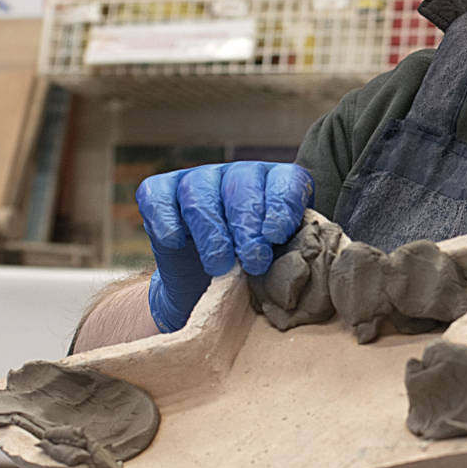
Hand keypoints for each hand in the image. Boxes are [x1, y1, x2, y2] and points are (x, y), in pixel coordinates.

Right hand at [137, 162, 311, 331]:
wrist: (203, 292)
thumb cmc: (250, 276)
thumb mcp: (279, 266)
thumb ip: (293, 255)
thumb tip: (307, 262)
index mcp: (276, 185)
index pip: (285, 181)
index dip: (281, 205)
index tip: (276, 235)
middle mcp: (237, 175)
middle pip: (242, 185)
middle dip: (248, 224)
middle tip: (253, 260)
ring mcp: (197, 180)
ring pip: (200, 193)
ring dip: (211, 231)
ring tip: (220, 265)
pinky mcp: (160, 193)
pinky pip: (159, 197)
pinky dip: (166, 219)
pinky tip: (176, 242)